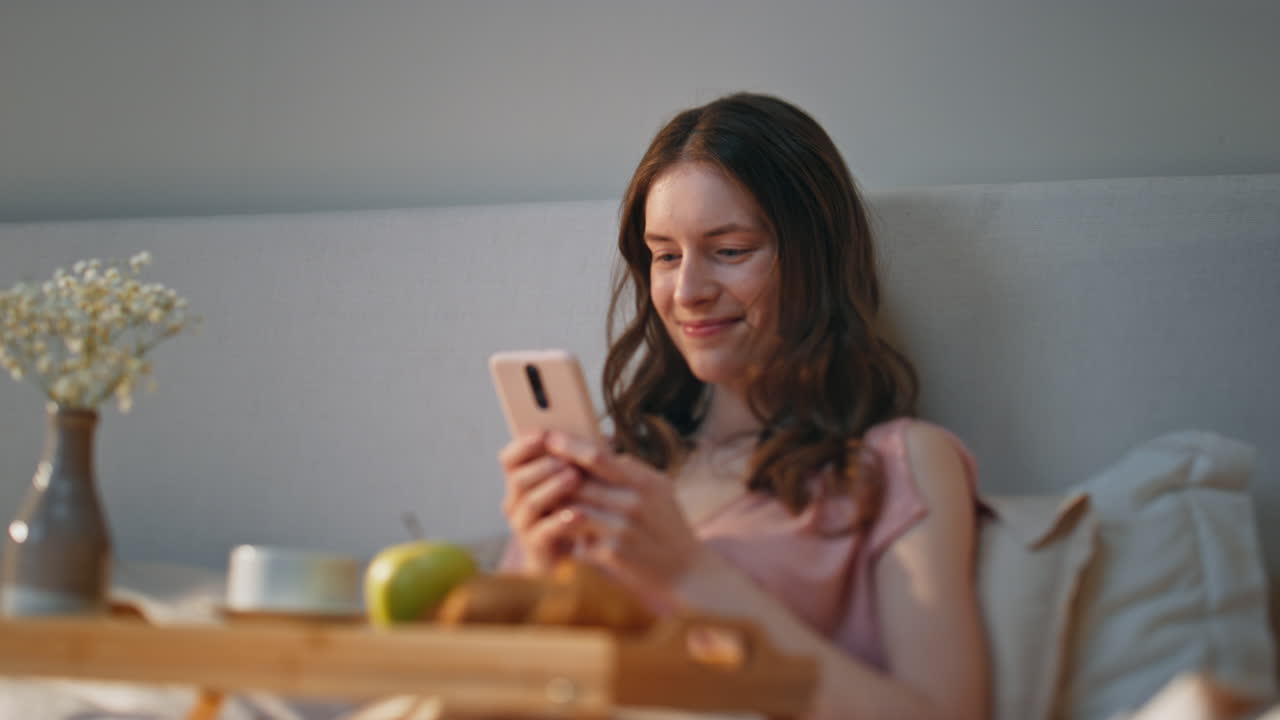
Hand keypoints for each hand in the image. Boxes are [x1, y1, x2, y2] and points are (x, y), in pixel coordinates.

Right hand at [498, 431, 583, 572]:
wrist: (573, 555)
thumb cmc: (574, 510)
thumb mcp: (575, 482)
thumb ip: (580, 462)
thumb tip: (607, 438)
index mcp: (522, 480)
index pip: (509, 459)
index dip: (523, 445)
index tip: (543, 435)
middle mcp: (515, 501)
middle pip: (518, 478)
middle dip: (543, 466)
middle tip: (566, 460)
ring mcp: (523, 524)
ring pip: (530, 502)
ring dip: (552, 488)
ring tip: (574, 477)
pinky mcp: (536, 546)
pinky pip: (543, 531)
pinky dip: (561, 520)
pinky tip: (579, 513)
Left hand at [544, 431, 703, 593]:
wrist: (687, 573)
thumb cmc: (666, 529)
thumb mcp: (659, 492)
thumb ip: (630, 472)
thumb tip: (596, 448)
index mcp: (645, 481)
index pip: (598, 456)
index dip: (569, 446)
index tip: (549, 438)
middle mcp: (635, 500)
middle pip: (579, 481)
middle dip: (554, 476)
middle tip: (534, 469)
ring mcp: (623, 526)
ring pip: (572, 506)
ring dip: (555, 503)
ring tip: (540, 499)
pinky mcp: (612, 551)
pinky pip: (576, 535)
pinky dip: (564, 530)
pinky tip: (555, 529)